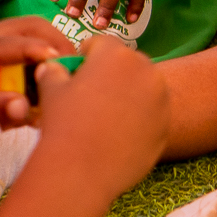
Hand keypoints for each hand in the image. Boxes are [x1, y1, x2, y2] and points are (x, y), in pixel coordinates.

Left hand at [0, 17, 70, 155]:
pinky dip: (37, 87)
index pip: (11, 40)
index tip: (66, 62)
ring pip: (32, 49)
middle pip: (29, 31)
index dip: (40, 50)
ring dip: (46, 70)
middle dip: (54, 48)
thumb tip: (25, 109)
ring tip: (55, 94)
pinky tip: (34, 113)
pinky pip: (27, 71)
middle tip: (75, 69)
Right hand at [23, 34, 167, 202]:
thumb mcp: (50, 91)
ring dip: (129, 96)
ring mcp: (161, 99)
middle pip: (127, 64)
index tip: (79, 74)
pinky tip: (120, 136)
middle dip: (112, 75)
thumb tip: (52, 66)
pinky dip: (140, 120)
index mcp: (115, 54)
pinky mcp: (166, 125)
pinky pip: (152, 115)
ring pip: (144, 89)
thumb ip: (54, 71)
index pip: (101, 44)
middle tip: (93, 98)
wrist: (81, 171)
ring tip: (107, 119)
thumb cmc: (63, 125)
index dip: (86, 57)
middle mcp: (145, 70)